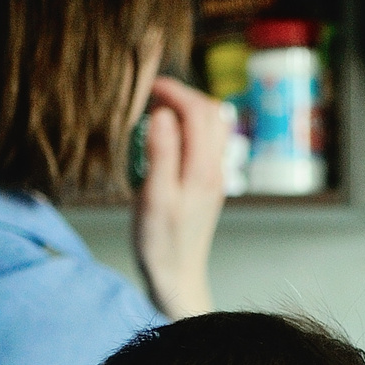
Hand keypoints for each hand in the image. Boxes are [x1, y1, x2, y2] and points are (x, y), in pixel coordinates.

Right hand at [130, 76, 229, 319]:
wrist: (176, 277)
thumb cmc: (160, 243)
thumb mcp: (154, 197)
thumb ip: (161, 153)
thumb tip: (163, 113)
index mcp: (203, 169)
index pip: (198, 112)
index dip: (175, 91)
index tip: (148, 87)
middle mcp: (215, 169)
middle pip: (211, 114)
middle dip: (183, 95)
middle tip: (152, 94)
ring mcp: (214, 177)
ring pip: (213, 128)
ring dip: (189, 111)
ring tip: (160, 110)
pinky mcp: (208, 186)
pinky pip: (207, 144)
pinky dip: (191, 128)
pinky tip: (169, 136)